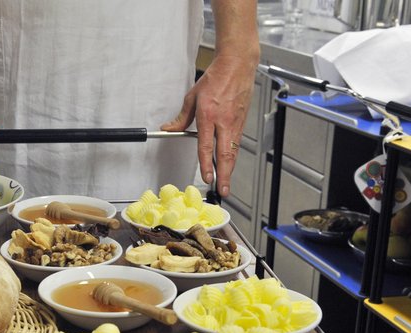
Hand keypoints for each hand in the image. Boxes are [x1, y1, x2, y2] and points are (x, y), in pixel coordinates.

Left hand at [161, 53, 255, 197]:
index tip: (206, 177)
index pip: (206, 145)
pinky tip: (229, 166)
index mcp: (209, 115)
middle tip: (222, 190)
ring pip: (233, 152)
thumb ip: (181, 117)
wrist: (237, 65)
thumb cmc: (216, 78)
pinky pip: (236, 144)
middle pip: (224, 154)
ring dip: (229, 170)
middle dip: (223, 175)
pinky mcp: (242, 122)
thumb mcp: (193, 96)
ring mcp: (235, 123)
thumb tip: (168, 129)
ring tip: (226, 184)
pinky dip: (233, 157)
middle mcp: (224, 121)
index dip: (206, 164)